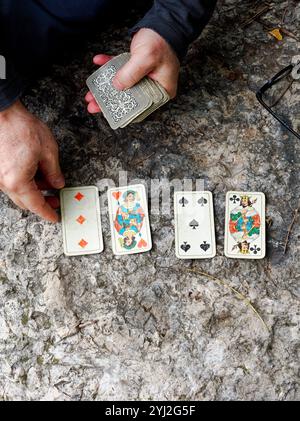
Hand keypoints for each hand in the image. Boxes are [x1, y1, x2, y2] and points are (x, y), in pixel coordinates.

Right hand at [0, 100, 64, 221]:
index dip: (47, 213)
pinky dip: (24, 181)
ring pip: (18, 191)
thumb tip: (58, 183)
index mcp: (18, 181)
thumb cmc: (20, 127)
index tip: (54, 217)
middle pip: (25, 201)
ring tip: (48, 180)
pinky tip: (34, 172)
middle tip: (55, 199)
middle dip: (42, 202)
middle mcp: (4, 182)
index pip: (36, 205)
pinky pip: (11, 181)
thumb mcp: (48, 151)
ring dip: (33, 190)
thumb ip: (54, 172)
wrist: (1, 111)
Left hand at [85, 28, 179, 112]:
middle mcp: (153, 87)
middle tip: (94, 105)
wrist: (162, 24)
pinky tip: (99, 62)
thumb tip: (116, 86)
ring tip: (91, 92)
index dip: (123, 112)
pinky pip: (121, 71)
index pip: (141, 107)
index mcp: (161, 91)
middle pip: (129, 99)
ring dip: (106, 87)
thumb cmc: (161, 41)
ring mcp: (144, 78)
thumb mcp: (146, 58)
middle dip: (109, 101)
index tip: (108, 113)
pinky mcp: (136, 68)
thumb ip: (131, 73)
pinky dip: (109, 66)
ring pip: (122, 87)